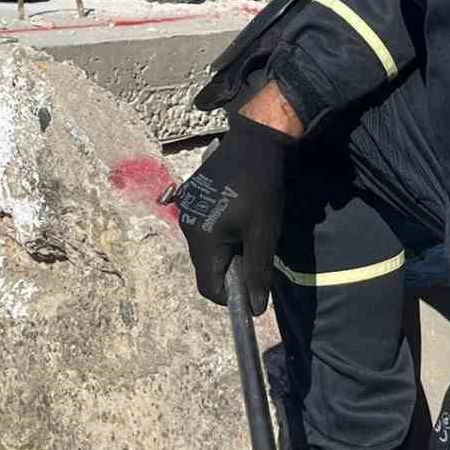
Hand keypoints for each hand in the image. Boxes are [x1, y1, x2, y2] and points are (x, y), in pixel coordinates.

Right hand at [176, 113, 294, 313]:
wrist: (254, 142)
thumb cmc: (262, 189)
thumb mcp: (264, 234)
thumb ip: (257, 273)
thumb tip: (255, 308)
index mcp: (202, 238)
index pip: (208, 287)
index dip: (230, 296)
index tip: (251, 287)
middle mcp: (187, 226)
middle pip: (204, 268)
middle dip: (228, 270)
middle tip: (253, 251)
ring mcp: (185, 210)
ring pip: (203, 249)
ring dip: (224, 251)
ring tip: (247, 232)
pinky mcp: (189, 197)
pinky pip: (201, 228)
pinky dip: (217, 234)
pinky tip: (236, 217)